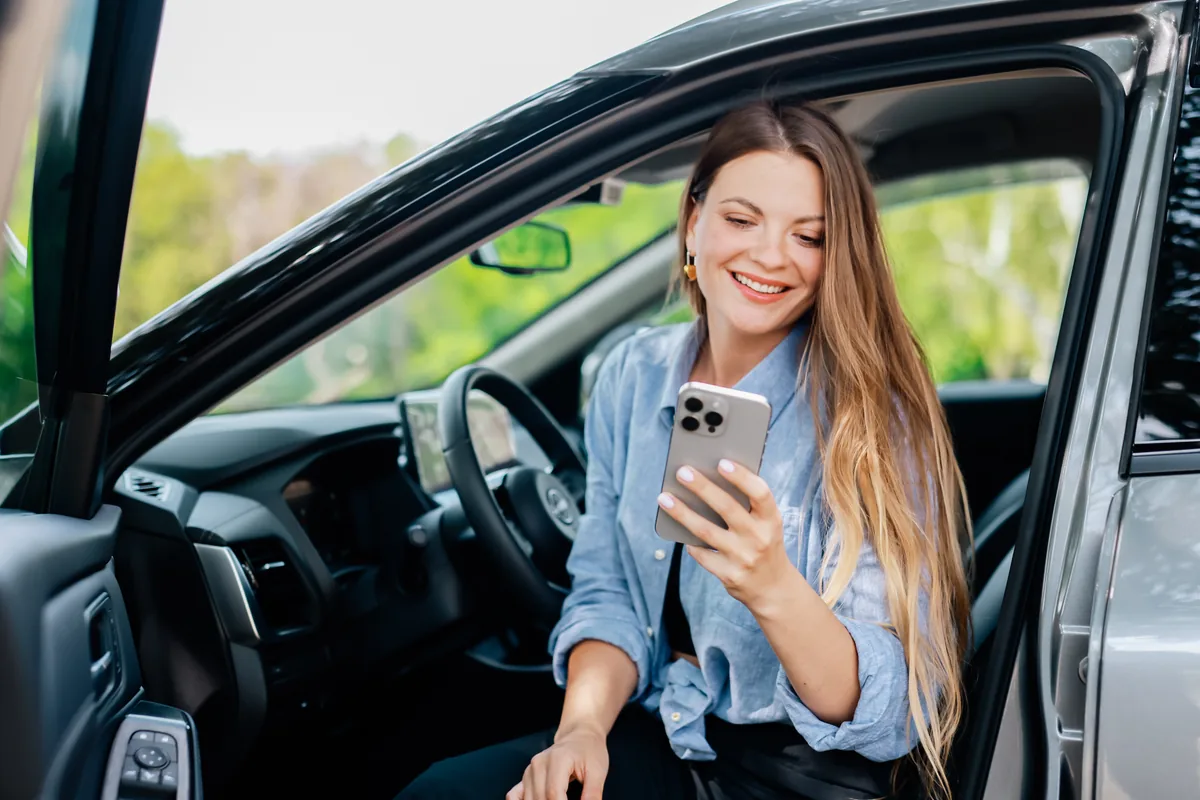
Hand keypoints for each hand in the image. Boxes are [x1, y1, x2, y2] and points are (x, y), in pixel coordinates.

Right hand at [507, 725, 608, 799]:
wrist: (579, 736)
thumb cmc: (589, 751)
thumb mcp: (598, 771)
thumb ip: (593, 793)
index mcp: (557, 760)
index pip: (554, 794)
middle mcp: (538, 764)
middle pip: (541, 799)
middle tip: (570, 799)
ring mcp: (529, 771)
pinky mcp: (526, 777)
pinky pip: (514, 795)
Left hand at [657, 459, 791, 611]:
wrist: (772, 588)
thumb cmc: (763, 544)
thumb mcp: (766, 524)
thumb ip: (747, 505)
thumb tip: (708, 478)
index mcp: (771, 520)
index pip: (760, 493)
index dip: (742, 477)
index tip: (721, 462)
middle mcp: (760, 538)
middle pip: (727, 508)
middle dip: (702, 487)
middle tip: (682, 472)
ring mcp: (744, 558)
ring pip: (705, 531)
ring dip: (682, 512)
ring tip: (664, 498)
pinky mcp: (729, 575)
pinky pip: (701, 554)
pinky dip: (689, 542)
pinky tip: (678, 529)